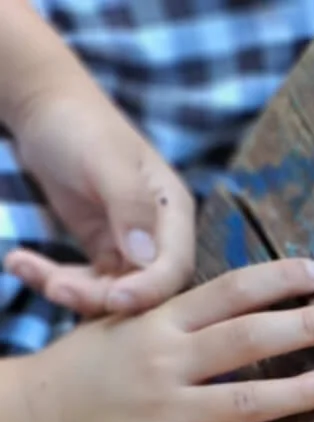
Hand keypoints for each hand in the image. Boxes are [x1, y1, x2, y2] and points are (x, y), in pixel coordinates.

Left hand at [5, 77, 195, 314]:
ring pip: (109, 292)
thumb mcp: (106, 158)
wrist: (45, 109)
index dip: (149, 291)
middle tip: (54, 287)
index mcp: (173, 213)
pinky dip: (51, 278)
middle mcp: (158, 237)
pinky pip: (83, 282)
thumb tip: (147, 257)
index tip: (115, 300)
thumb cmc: (81, 123)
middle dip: (98, 295)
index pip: (174, 267)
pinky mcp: (100, 253)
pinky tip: (18, 262)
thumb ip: (130, 205)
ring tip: (22, 266)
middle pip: (141, 289)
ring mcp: (128, 248)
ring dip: (68, 289)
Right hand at [22, 258, 313, 421]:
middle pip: (248, 338)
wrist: (38, 417)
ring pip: (247, 402)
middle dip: (303, 326)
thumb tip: (240, 303)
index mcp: (160, 320)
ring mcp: (166, 410)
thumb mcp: (126, 322)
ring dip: (298, 392)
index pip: (230, 291)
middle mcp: (166, 360)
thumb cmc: (91, 368)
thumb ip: (178, 315)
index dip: (278, 280)